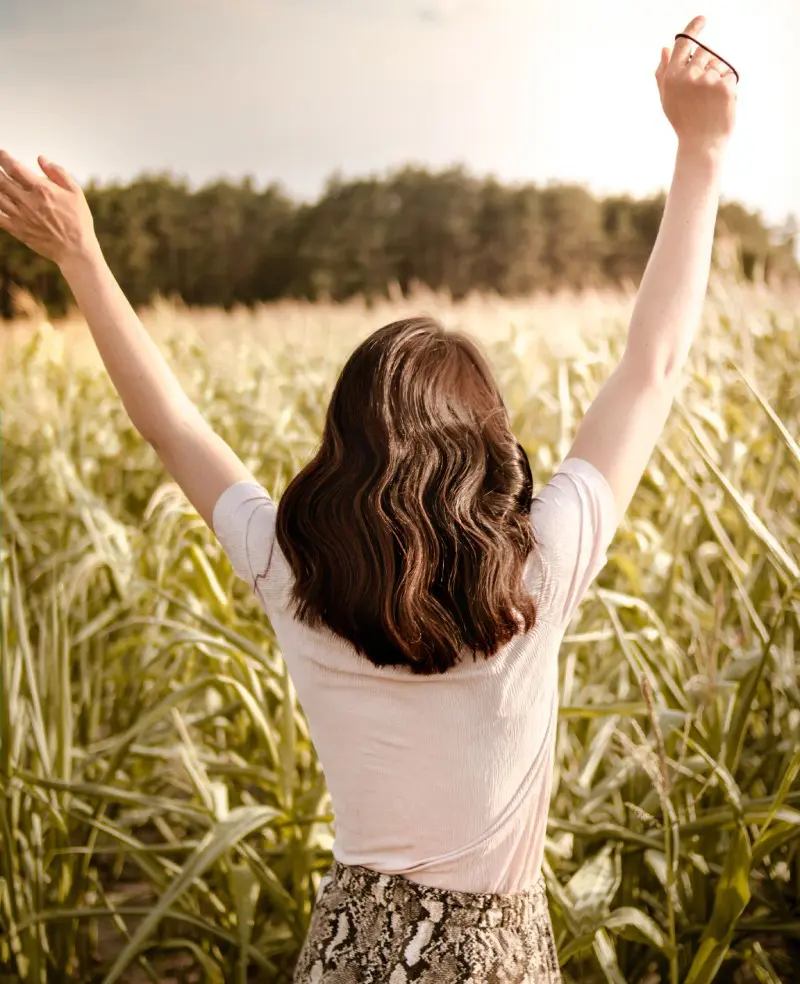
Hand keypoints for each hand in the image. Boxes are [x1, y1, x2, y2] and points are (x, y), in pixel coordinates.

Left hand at [0, 151, 98, 266]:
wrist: (76, 250)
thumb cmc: (79, 221)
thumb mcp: (76, 193)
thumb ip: (58, 173)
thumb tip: (41, 159)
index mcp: (42, 190)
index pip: (15, 168)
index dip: (4, 158)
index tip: (1, 154)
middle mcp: (28, 202)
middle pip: (1, 181)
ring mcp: (21, 217)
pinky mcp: (18, 230)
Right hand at [655, 16, 737, 156]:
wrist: (701, 144)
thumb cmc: (684, 121)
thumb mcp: (667, 98)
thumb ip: (663, 72)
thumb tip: (665, 49)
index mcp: (672, 76)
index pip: (684, 43)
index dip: (694, 29)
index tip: (702, 20)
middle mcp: (688, 74)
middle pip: (705, 52)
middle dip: (707, 65)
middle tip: (703, 91)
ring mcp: (707, 79)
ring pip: (718, 64)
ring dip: (717, 76)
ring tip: (710, 100)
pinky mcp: (725, 85)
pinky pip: (729, 75)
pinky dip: (728, 86)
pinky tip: (719, 102)